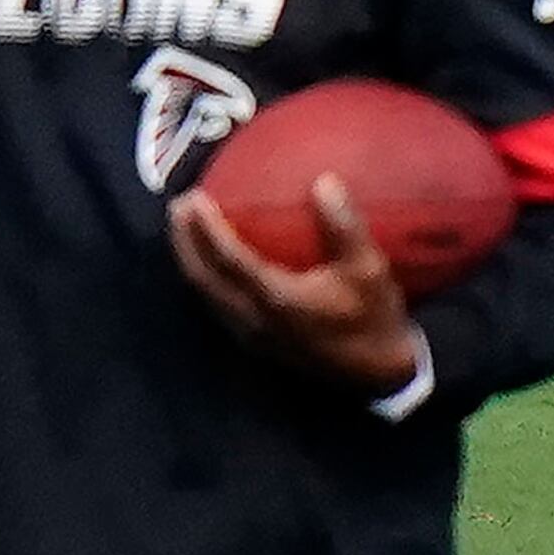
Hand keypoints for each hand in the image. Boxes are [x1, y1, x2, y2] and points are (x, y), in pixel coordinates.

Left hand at [168, 180, 424, 393]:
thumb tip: (323, 181)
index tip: (195, 198)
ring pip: (203, 292)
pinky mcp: (250, 339)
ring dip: (188, 257)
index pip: (228, 260)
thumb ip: (343, 226)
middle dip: (184, 240)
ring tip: (182, 224)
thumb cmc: (373, 316)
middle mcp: (252, 317)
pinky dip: (204, 274)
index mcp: (276, 298)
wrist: (375, 373)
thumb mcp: (368, 269)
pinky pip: (214, 301)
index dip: (208, 229)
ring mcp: (247, 331)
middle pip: (202, 276)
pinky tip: (207, 256)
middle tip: (178, 203)